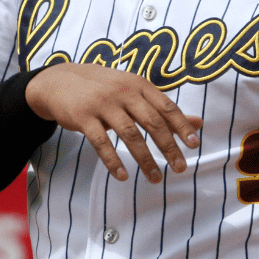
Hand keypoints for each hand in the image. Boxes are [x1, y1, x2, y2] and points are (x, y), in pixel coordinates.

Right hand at [25, 63, 201, 182]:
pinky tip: (123, 176)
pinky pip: (101, 142)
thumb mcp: (134, 92)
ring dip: (145, 159)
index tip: (194, 146)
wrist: (60, 81)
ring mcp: (103, 103)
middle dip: (168, 147)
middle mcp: (123, 92)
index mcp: (139, 85)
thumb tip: (198, 123)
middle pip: (152, 122)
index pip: (166, 107)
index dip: (182, 126)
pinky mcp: (83, 117)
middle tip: (180, 168)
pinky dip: (113, 161)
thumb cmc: (104, 89)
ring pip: (129, 134)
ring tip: (155, 178)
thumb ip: (163, 108)